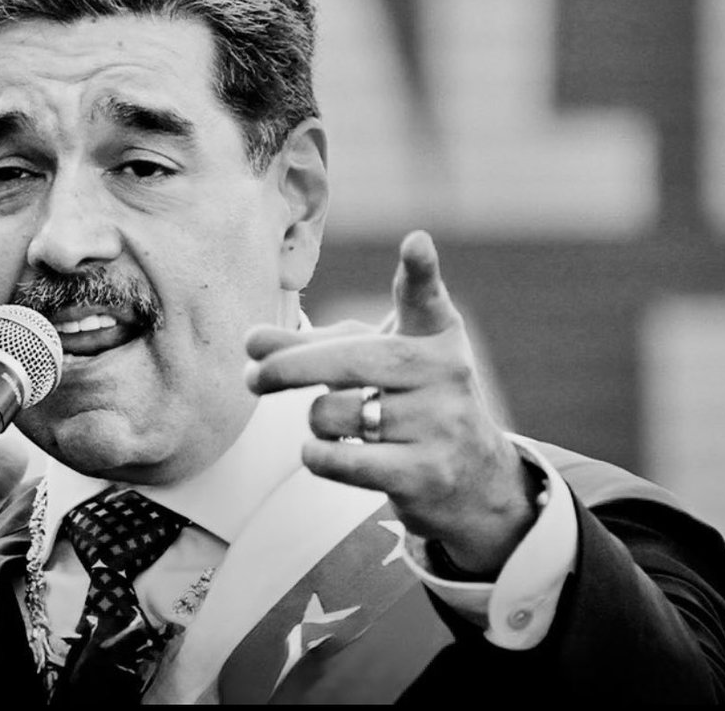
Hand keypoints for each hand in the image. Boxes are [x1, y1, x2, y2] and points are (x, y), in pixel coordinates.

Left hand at [245, 230, 537, 575]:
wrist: (474, 480)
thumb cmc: (405, 403)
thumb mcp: (368, 364)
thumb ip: (309, 348)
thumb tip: (251, 342)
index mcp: (433, 334)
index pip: (425, 297)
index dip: (420, 270)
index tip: (415, 243)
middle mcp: (444, 373)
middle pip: (348, 361)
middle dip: (289, 369)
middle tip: (253, 376)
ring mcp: (439, 424)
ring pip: (332, 413)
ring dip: (316, 421)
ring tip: (338, 424)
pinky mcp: (424, 474)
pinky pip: (339, 459)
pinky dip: (317, 455)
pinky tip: (325, 451)